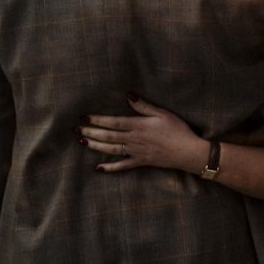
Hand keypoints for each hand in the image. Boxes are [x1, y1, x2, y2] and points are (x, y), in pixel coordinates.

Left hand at [78, 95, 206, 173]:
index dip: (97, 120)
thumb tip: (128, 95)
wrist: (187, 152)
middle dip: (91, 132)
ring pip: (111, 149)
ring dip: (95, 147)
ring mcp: (136, 152)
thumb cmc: (177, 130)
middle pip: (108, 136)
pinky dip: (110, 167)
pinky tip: (98, 168)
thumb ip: (144, 106)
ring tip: (82, 142)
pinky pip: (122, 166)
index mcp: (138, 126)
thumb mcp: (162, 113)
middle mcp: (134, 139)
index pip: (113, 122)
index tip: (84, 117)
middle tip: (76, 130)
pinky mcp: (141, 162)